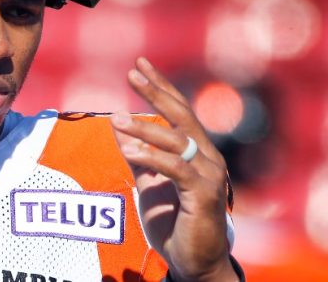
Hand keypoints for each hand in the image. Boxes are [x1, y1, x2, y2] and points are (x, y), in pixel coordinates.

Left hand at [110, 58, 236, 281]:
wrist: (195, 263)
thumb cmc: (175, 224)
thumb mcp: (150, 185)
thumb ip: (139, 156)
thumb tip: (117, 124)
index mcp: (199, 151)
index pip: (179, 111)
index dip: (160, 87)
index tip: (141, 65)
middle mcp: (209, 157)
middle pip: (182, 116)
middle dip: (156, 92)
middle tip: (133, 73)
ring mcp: (210, 174)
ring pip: (177, 141)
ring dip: (144, 128)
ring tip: (117, 118)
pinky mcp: (205, 194)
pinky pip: (176, 169)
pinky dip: (151, 158)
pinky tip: (129, 151)